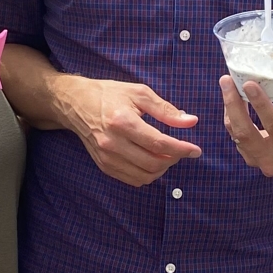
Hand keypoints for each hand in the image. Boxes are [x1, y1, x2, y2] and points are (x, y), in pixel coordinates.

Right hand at [58, 77, 200, 186]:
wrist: (77, 104)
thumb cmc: (110, 94)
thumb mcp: (139, 93)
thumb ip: (166, 110)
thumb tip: (190, 121)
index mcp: (123, 121)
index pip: (158, 142)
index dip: (181, 148)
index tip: (195, 150)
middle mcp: (113, 143)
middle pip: (153, 162)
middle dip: (174, 159)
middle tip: (182, 150)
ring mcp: (107, 157)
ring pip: (144, 176)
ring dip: (162, 169)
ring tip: (168, 155)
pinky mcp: (104, 165)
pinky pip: (132, 179)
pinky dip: (148, 174)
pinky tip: (153, 161)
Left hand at [220, 61, 272, 176]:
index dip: (261, 105)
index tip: (249, 84)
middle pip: (246, 134)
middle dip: (234, 105)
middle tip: (227, 80)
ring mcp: (258, 162)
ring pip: (236, 134)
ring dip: (229, 107)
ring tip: (226, 83)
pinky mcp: (248, 157)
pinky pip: (234, 134)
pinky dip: (231, 113)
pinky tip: (231, 95)